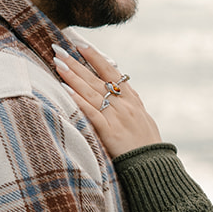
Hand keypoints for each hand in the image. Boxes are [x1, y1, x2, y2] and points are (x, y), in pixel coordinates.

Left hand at [53, 43, 162, 157]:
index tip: (80, 44)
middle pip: (96, 79)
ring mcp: (117, 117)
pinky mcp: (110, 132)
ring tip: (58, 63)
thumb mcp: (143, 118)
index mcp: (132, 99)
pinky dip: (77, 100)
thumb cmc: (147, 145)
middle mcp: (125, 104)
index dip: (95, 57)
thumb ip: (132, 102)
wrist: (154, 167)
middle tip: (59, 49)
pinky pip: (91, 112)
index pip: (111, 71)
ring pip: (91, 92)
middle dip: (76, 63)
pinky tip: (64, 89)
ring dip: (73, 76)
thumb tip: (123, 88)